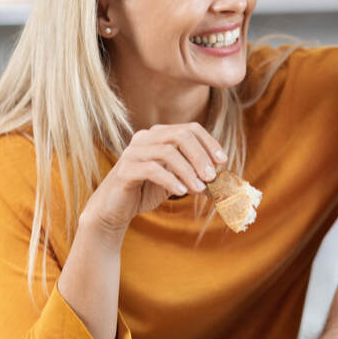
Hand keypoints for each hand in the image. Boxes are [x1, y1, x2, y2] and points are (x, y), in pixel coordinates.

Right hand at [78, 123, 226, 242]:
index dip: (209, 142)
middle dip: (200, 156)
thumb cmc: (145, 191)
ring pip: (167, 152)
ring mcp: (132, 152)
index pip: (189, 128)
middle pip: (180, 136)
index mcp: (158, 135)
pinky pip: (152, 169)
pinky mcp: (124, 170)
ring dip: (188, 171)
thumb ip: (196, 176)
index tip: (222, 161)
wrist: (114, 209)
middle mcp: (144, 138)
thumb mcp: (176, 181)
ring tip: (199, 189)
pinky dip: (170, 180)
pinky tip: (181, 192)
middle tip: (212, 177)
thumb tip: (223, 180)